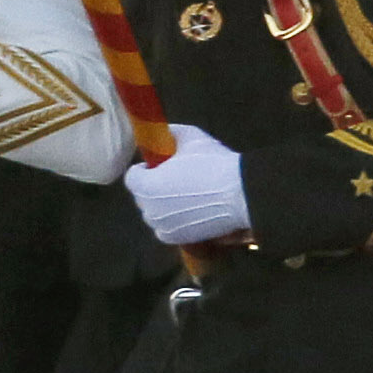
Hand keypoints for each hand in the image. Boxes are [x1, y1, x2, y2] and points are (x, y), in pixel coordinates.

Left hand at [121, 120, 249, 247]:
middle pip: (142, 196)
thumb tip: (164, 133)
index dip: (145, 168)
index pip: (132, 177)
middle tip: (176, 177)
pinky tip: (190, 210)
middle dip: (153, 186)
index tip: (160, 163)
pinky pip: (166, 228)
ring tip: (186, 194)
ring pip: (154, 213)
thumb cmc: (213, 163)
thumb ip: (171, 133)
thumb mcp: (191, 137)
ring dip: (163, 205)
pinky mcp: (178, 239)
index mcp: (146, 185)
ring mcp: (163, 227)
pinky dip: (173, 220)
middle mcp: (149, 210)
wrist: (240, 194)